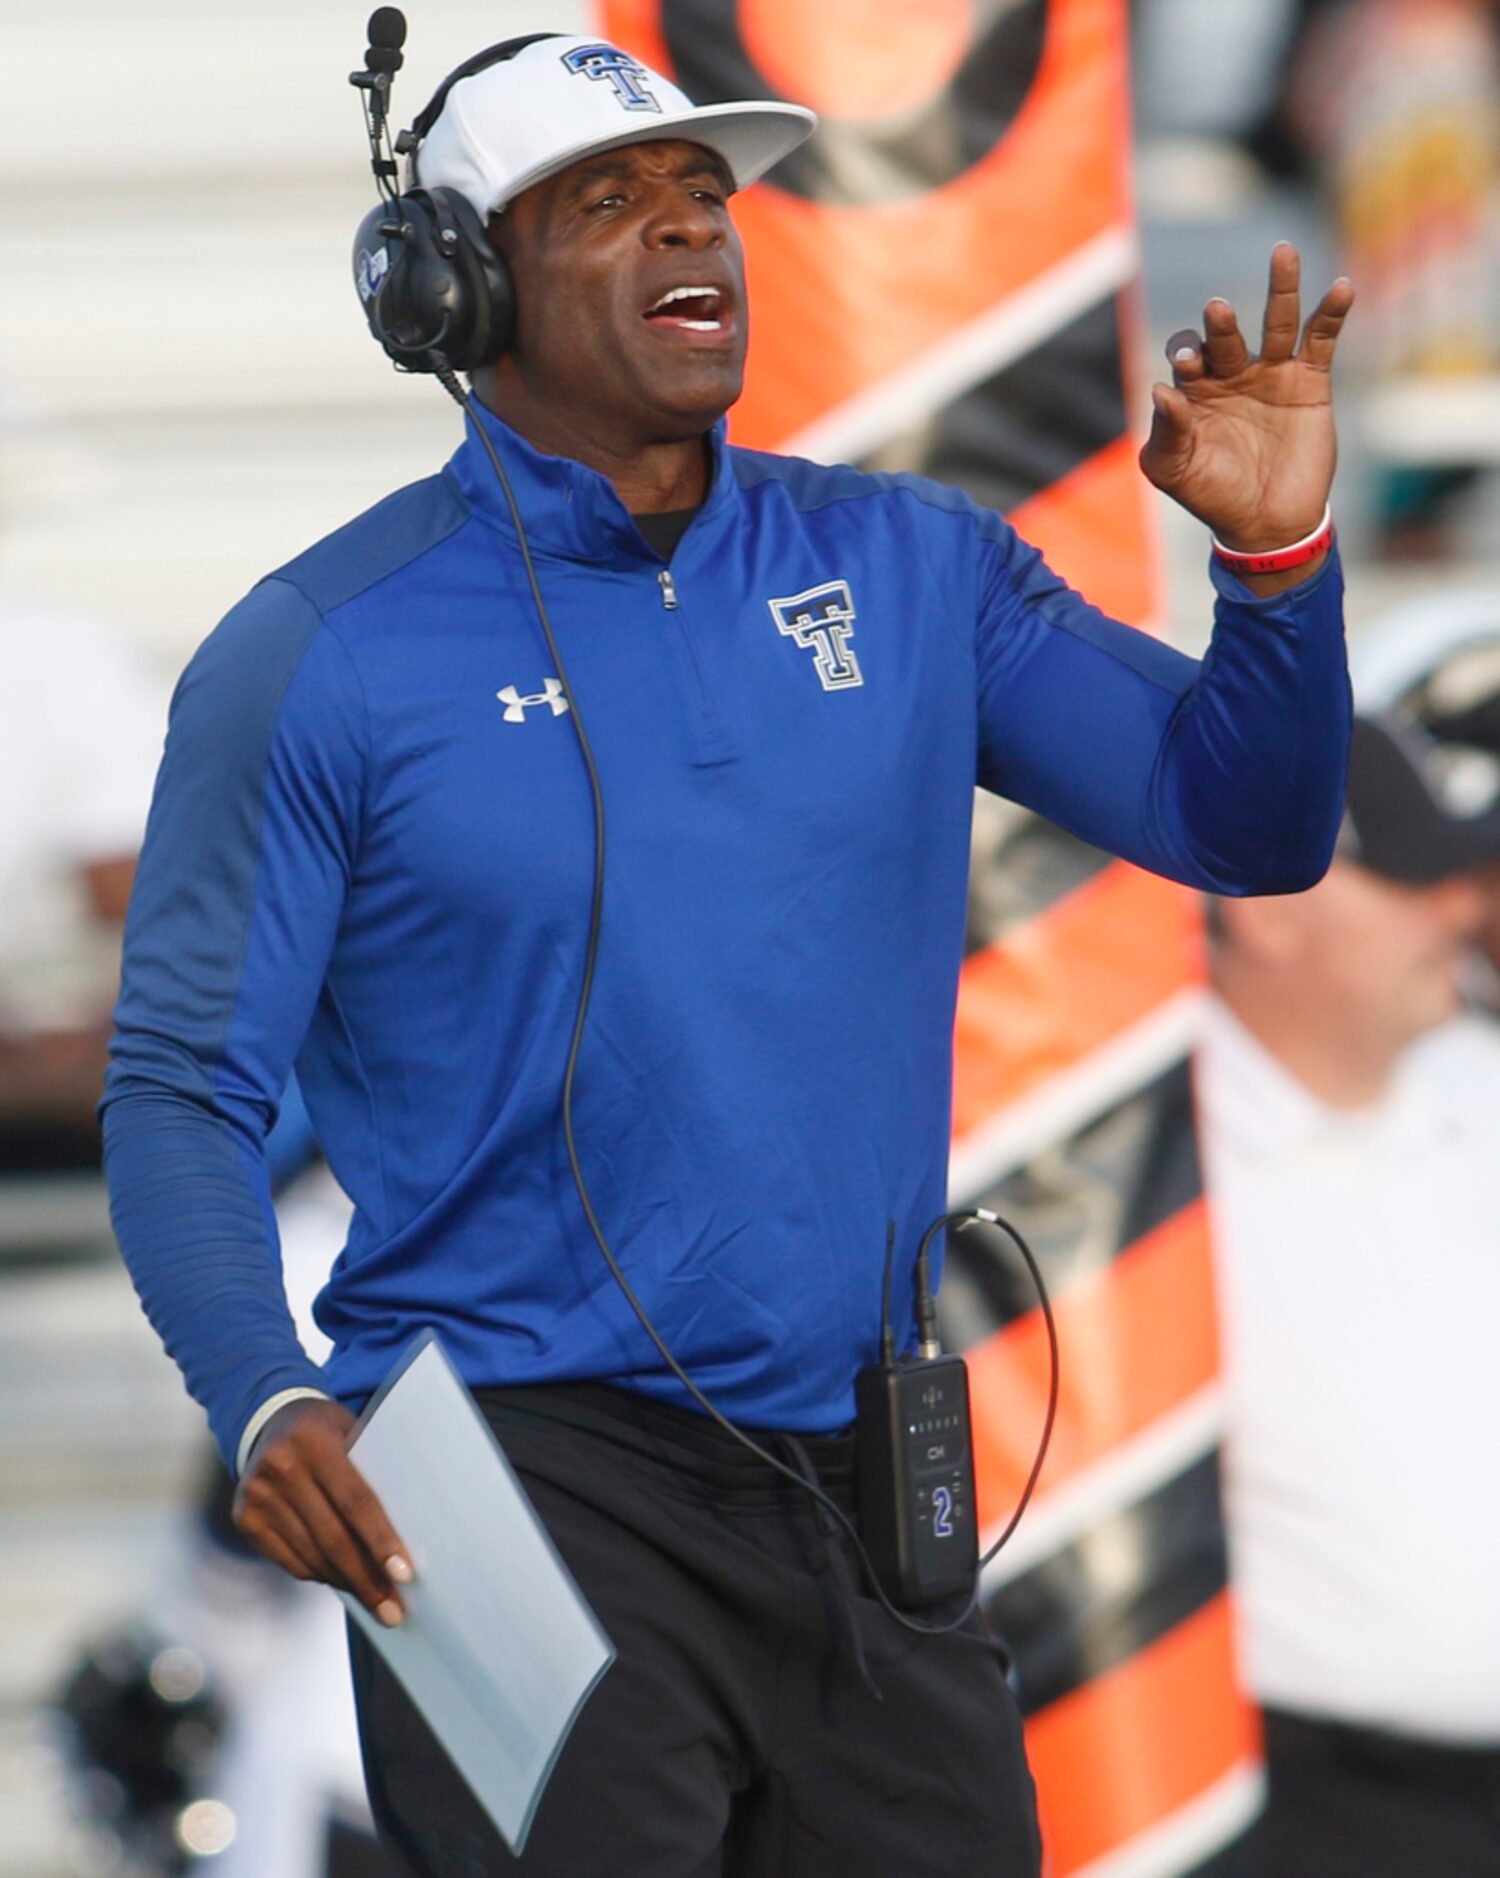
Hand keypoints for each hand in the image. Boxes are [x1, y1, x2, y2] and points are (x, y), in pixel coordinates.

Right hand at [232, 1398, 412, 1625]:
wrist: (269, 1420)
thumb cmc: (326, 1430)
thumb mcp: (352, 1432)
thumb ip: (375, 1470)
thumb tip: (411, 1531)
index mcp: (315, 1441)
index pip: (355, 1501)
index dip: (380, 1541)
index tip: (403, 1575)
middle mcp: (281, 1467)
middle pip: (333, 1537)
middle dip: (367, 1578)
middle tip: (393, 1609)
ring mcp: (257, 1495)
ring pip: (312, 1555)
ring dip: (346, 1583)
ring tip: (375, 1601)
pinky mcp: (244, 1518)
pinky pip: (290, 1561)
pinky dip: (320, 1574)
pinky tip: (342, 1582)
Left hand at [1139, 242, 1353, 553]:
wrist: (1266, 524)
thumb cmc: (1211, 495)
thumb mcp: (1175, 471)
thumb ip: (1166, 433)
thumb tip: (1161, 391)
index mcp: (1194, 390)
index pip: (1188, 358)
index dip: (1187, 355)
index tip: (1187, 362)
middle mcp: (1232, 373)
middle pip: (1227, 335)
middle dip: (1222, 325)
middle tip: (1217, 311)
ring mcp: (1272, 373)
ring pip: (1278, 321)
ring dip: (1282, 288)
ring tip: (1283, 253)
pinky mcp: (1310, 380)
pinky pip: (1322, 338)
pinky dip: (1332, 312)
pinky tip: (1340, 288)